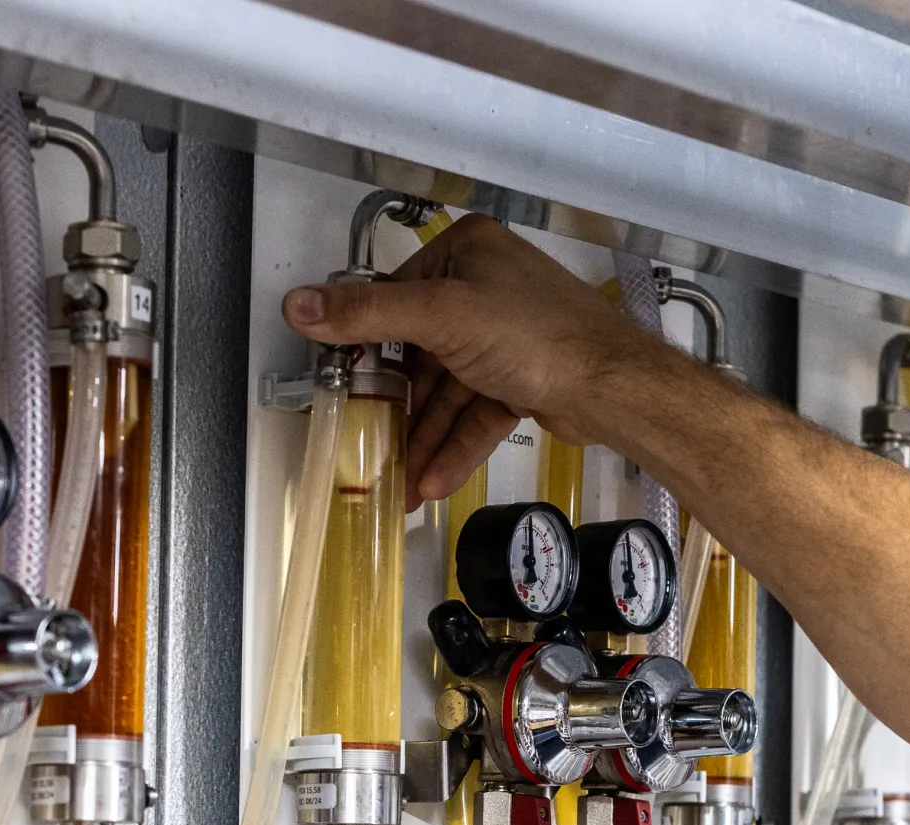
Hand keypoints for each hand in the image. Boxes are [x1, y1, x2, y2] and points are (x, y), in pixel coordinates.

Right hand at [282, 214, 656, 509]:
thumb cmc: (534, 336)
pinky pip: (475, 412)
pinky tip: (435, 482)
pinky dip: (456, 445)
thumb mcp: (439, 318)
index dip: (370, 348)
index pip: (396, 298)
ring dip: (425, 440)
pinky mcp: (521, 376)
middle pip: (420, 354)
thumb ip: (365, 314)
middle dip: (400, 412)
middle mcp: (484, 287)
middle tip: (370, 451)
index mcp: (465, 253)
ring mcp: (504, 335)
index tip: (346, 388)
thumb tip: (295, 304)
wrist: (614, 386)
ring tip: (403, 486)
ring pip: (448, 392)